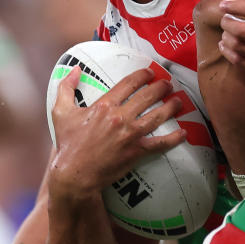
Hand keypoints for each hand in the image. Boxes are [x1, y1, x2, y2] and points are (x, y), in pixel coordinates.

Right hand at [47, 67, 185, 199]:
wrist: (74, 174)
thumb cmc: (67, 144)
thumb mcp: (60, 112)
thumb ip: (66, 88)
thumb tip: (75, 70)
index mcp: (104, 105)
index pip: (129, 84)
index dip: (143, 76)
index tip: (151, 73)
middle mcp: (120, 117)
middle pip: (147, 96)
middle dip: (161, 88)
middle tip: (168, 85)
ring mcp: (130, 134)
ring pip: (157, 116)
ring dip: (171, 107)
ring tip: (179, 101)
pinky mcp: (136, 151)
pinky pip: (160, 143)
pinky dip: (174, 138)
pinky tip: (183, 133)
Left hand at [217, 0, 244, 81]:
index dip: (235, 6)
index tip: (223, 6)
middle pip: (241, 31)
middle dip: (227, 24)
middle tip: (224, 20)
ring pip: (238, 47)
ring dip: (226, 38)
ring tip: (227, 33)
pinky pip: (240, 62)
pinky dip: (228, 52)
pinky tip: (227, 45)